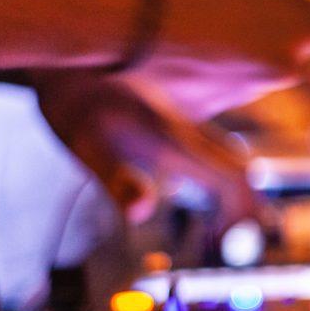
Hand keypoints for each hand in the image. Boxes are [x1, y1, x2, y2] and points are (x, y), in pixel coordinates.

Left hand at [33, 70, 253, 224]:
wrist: (68, 63)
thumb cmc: (75, 106)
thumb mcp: (90, 148)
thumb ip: (120, 181)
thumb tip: (141, 213)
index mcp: (178, 141)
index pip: (232, 179)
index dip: (239, 214)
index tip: (224, 245)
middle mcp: (190, 134)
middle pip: (239, 172)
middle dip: (242, 211)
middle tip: (223, 247)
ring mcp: (184, 129)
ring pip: (229, 163)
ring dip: (230, 199)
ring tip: (211, 232)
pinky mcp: (173, 127)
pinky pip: (210, 157)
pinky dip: (213, 185)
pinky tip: (191, 197)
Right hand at [120, 0, 309, 119]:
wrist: (112, 11)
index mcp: (302, 25)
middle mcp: (282, 68)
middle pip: (288, 40)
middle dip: (264, 18)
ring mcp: (243, 95)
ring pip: (248, 60)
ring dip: (227, 39)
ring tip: (179, 8)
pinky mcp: (204, 113)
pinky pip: (212, 80)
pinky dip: (198, 62)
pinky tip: (164, 39)